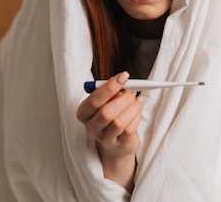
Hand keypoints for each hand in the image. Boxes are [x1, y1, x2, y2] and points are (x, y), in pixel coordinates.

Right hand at [76, 71, 141, 191]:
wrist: (116, 141)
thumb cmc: (110, 114)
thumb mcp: (106, 101)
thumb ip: (111, 90)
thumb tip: (122, 79)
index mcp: (83, 113)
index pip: (94, 101)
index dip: (109, 88)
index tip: (123, 76)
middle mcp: (91, 127)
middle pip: (106, 113)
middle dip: (123, 99)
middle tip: (132, 92)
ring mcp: (104, 139)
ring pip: (119, 122)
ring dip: (132, 108)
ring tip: (136, 101)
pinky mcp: (119, 145)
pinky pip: (129, 130)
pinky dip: (136, 117)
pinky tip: (136, 111)